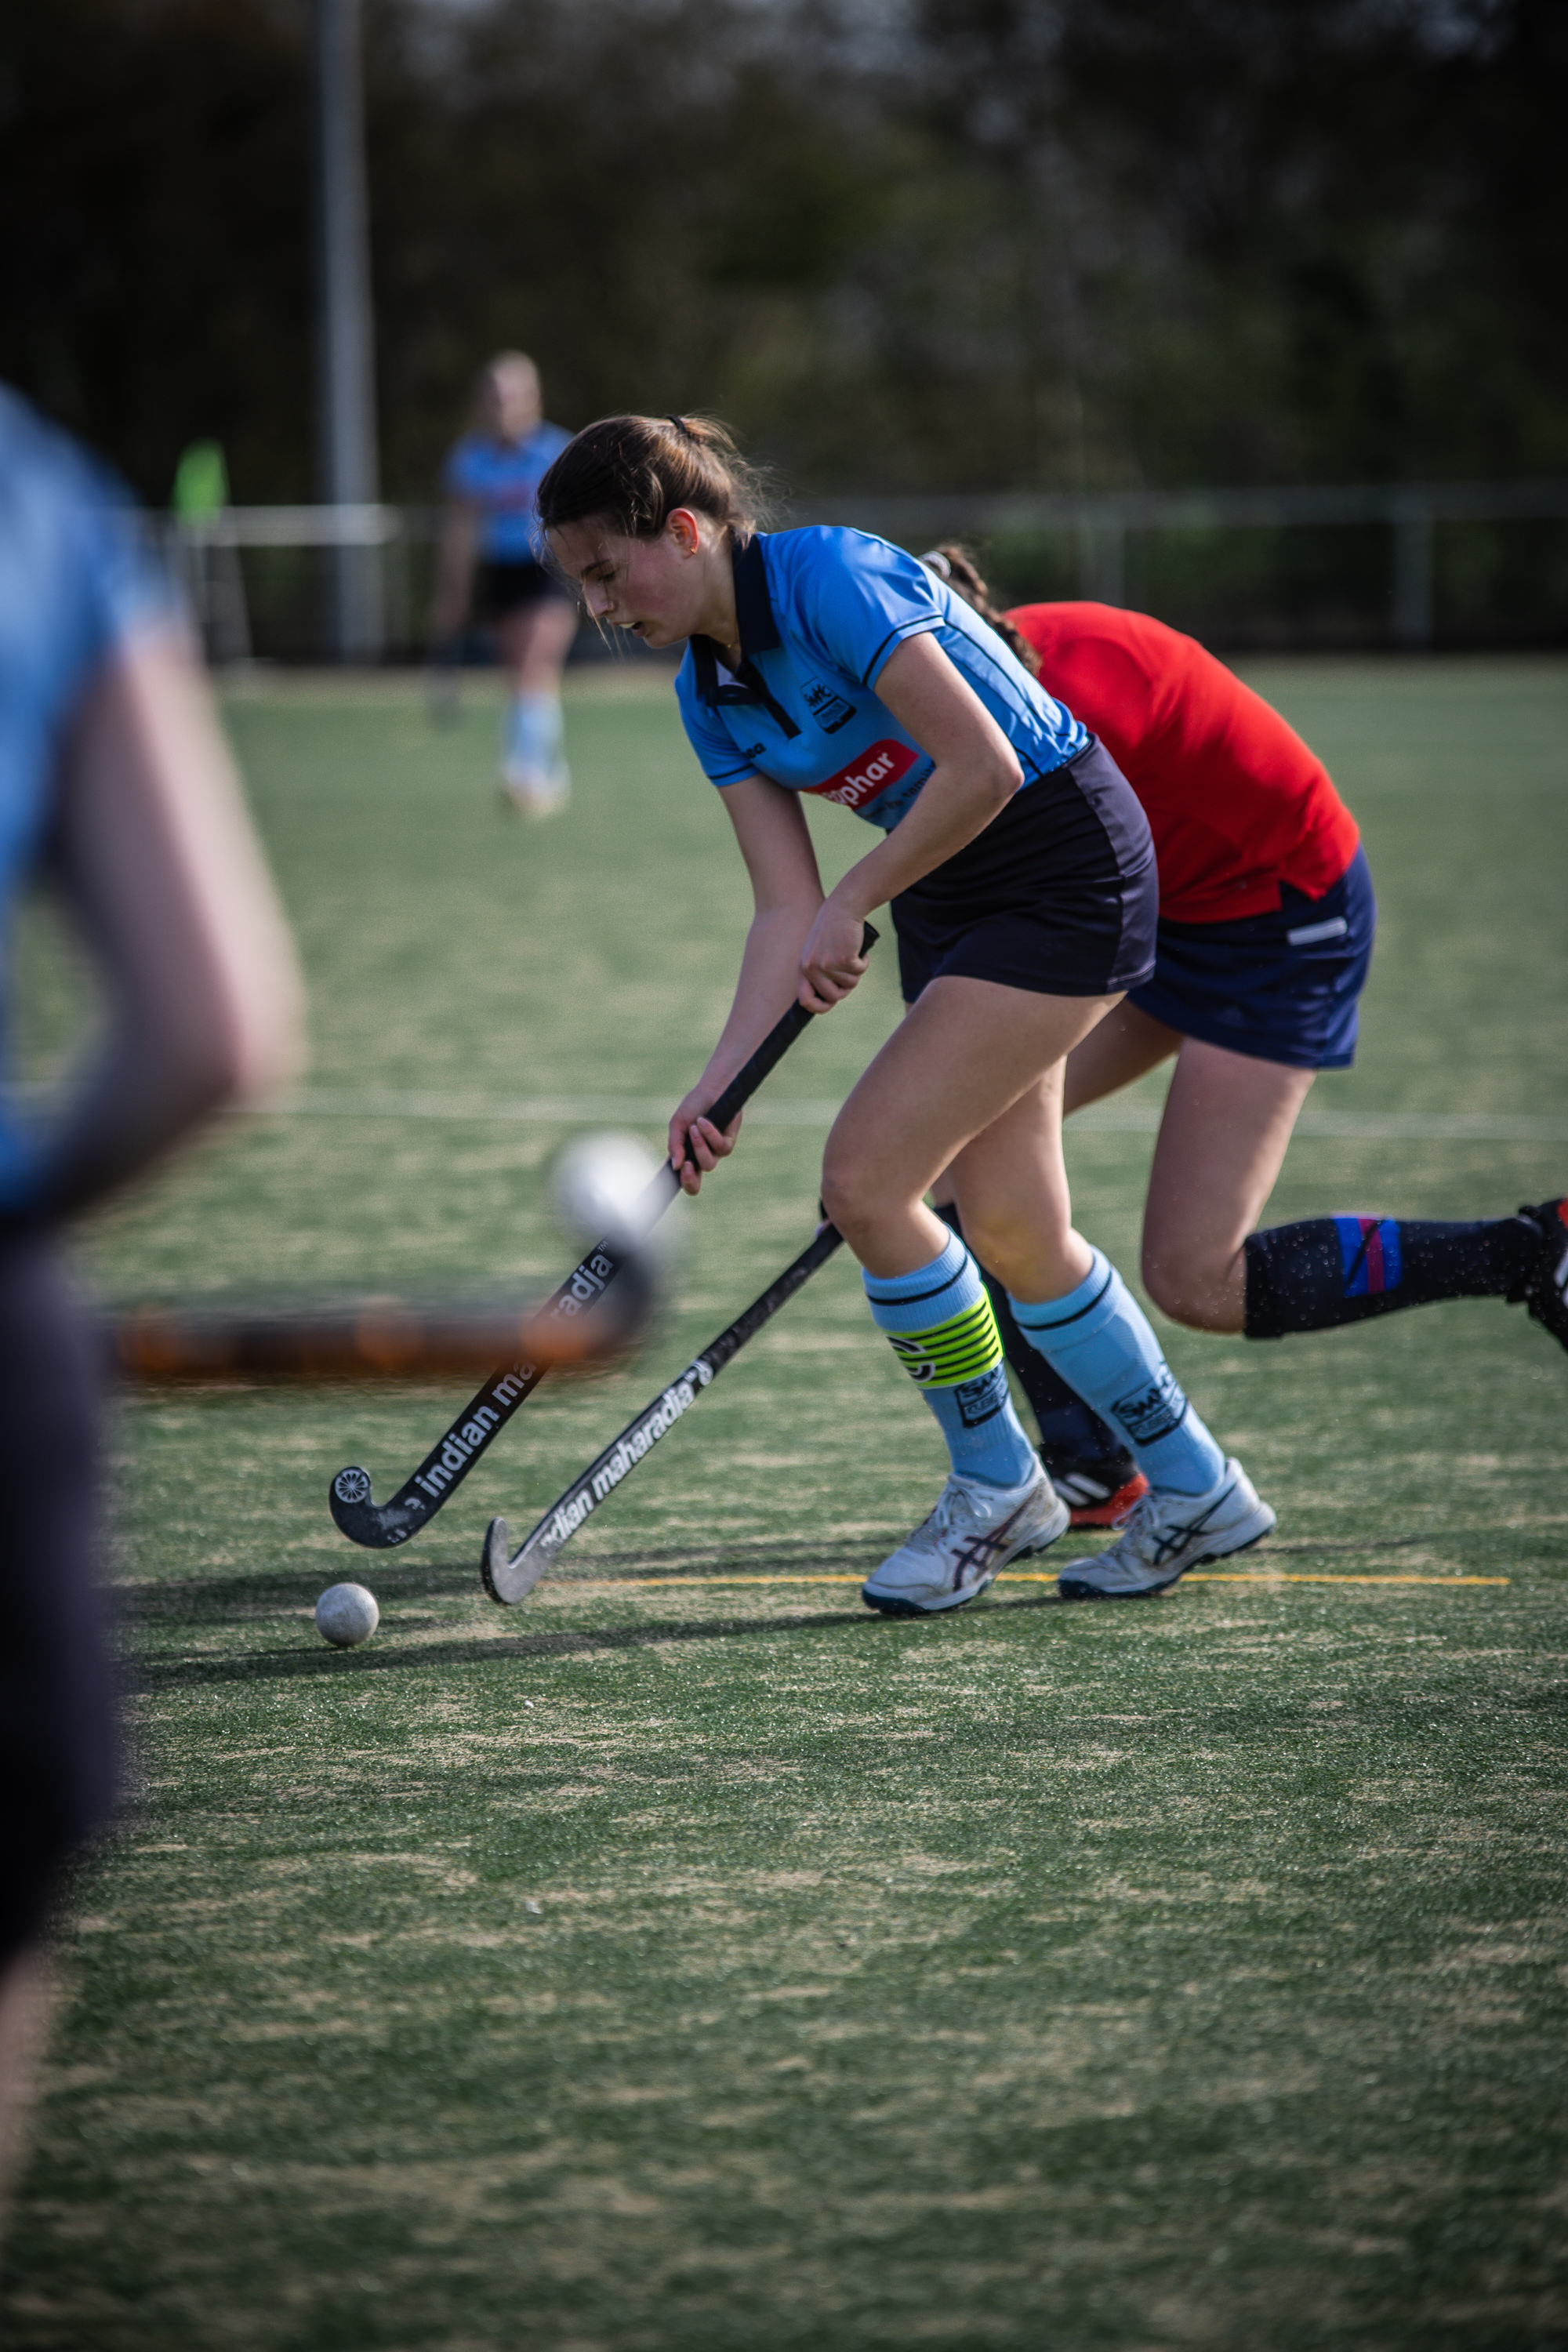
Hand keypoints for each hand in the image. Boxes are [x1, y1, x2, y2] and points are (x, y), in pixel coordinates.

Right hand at [667, 1091, 742, 1196]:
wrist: (711, 1090)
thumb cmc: (693, 1107)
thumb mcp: (678, 1124)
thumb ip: (675, 1145)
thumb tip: (675, 1166)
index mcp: (686, 1156)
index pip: (683, 1179)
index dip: (679, 1184)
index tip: (674, 1177)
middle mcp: (701, 1158)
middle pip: (695, 1185)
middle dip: (690, 1178)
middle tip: (686, 1165)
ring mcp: (715, 1152)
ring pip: (708, 1164)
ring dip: (700, 1146)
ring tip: (695, 1127)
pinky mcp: (729, 1142)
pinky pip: (721, 1148)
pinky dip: (710, 1134)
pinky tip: (703, 1122)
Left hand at [798, 896, 869, 1011]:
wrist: (843, 907)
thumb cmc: (832, 930)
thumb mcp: (817, 951)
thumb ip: (818, 973)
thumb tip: (828, 999)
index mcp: (803, 967)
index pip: (805, 1000)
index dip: (819, 1007)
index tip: (830, 1003)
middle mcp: (812, 968)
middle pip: (833, 997)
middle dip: (845, 989)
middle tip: (849, 973)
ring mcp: (828, 965)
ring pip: (849, 985)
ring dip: (855, 973)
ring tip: (852, 956)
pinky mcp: (845, 959)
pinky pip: (860, 972)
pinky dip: (864, 962)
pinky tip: (859, 950)